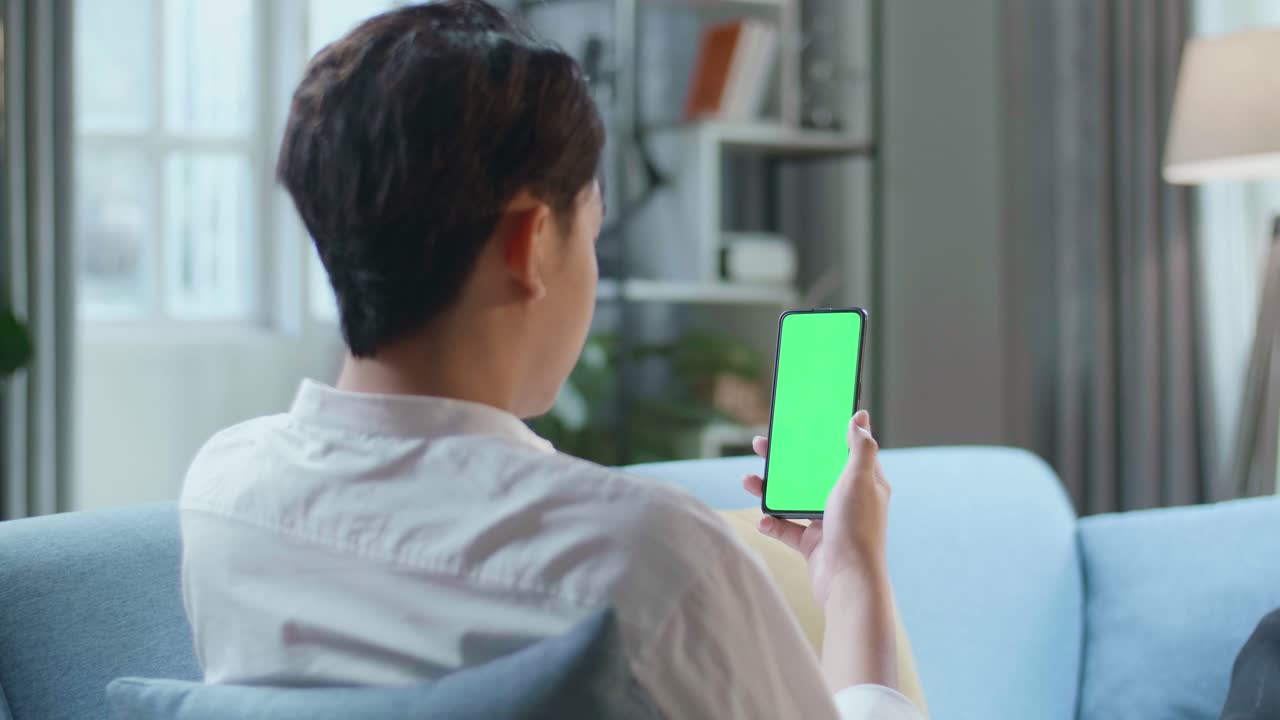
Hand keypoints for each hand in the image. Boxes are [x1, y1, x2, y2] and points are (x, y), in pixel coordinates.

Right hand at [742, 410, 891, 607]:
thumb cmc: (857, 530)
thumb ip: (860, 448)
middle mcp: (846, 500)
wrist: (848, 583)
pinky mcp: (812, 543)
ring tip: (749, 481)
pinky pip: (786, 528)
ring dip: (770, 489)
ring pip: (794, 498)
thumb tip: (860, 417)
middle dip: (784, 460)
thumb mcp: (859, 480)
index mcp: (863, 483)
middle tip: (760, 445)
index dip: (821, 435)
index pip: (841, 450)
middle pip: (811, 472)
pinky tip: (762, 520)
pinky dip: (772, 523)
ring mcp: (827, 522)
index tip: (800, 422)